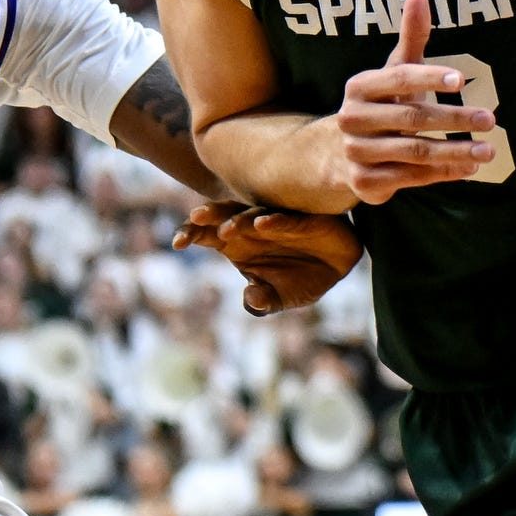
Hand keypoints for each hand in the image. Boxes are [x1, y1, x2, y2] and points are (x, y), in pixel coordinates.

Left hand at [175, 202, 363, 314]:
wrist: (338, 265)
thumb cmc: (301, 278)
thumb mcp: (282, 297)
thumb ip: (265, 300)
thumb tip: (251, 298)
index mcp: (238, 243)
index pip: (208, 234)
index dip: (192, 234)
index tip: (177, 243)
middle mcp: (253, 228)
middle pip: (225, 218)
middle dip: (210, 218)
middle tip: (196, 219)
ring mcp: (276, 221)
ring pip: (253, 215)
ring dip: (240, 220)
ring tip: (228, 229)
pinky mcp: (302, 220)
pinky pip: (285, 219)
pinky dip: (274, 221)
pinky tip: (262, 225)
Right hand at [333, 0, 494, 204]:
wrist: (339, 154)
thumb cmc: (380, 105)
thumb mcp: (393, 72)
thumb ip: (410, 38)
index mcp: (359, 87)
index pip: (398, 79)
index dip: (429, 78)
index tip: (460, 80)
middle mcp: (352, 119)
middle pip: (412, 118)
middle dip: (455, 119)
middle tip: (490, 120)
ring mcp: (356, 153)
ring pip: (415, 153)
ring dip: (456, 151)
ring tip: (488, 150)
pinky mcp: (364, 183)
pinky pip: (411, 178)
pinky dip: (443, 173)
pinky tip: (468, 168)